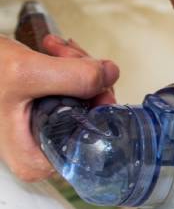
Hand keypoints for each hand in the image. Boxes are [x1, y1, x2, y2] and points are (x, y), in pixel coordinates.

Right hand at [0, 35, 118, 181]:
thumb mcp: (27, 73)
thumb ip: (74, 77)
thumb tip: (111, 74)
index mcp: (36, 161)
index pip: (93, 139)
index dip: (100, 104)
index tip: (95, 78)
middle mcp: (41, 151)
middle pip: (91, 114)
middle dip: (85, 76)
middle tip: (68, 53)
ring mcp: (42, 130)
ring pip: (83, 97)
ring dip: (75, 64)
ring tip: (55, 47)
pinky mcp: (43, 111)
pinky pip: (70, 88)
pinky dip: (66, 64)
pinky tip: (53, 48)